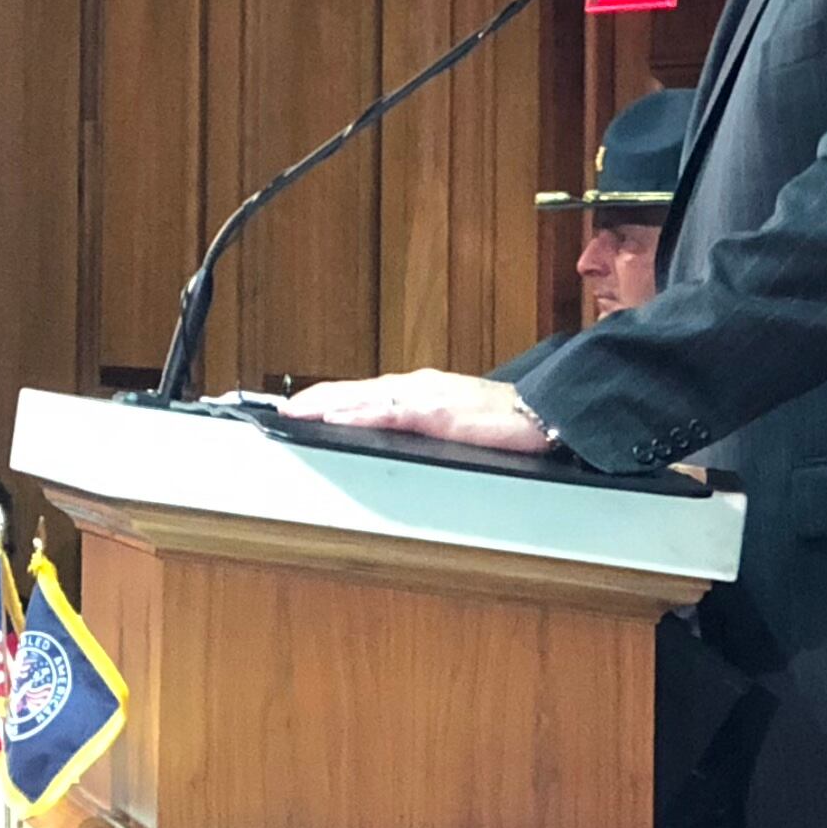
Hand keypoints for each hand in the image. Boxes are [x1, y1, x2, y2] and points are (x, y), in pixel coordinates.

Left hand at [281, 369, 560, 454]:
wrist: (544, 414)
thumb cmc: (504, 421)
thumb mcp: (454, 423)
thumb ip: (423, 427)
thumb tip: (391, 441)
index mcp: (420, 391)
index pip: (364, 393)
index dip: (329, 399)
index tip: (297, 408)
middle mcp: (417, 386)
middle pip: (355, 391)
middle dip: (317, 400)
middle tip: (283, 412)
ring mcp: (427, 396)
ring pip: (366, 397)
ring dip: (329, 405)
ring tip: (297, 413)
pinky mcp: (439, 412)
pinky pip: (391, 413)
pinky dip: (360, 414)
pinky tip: (338, 419)